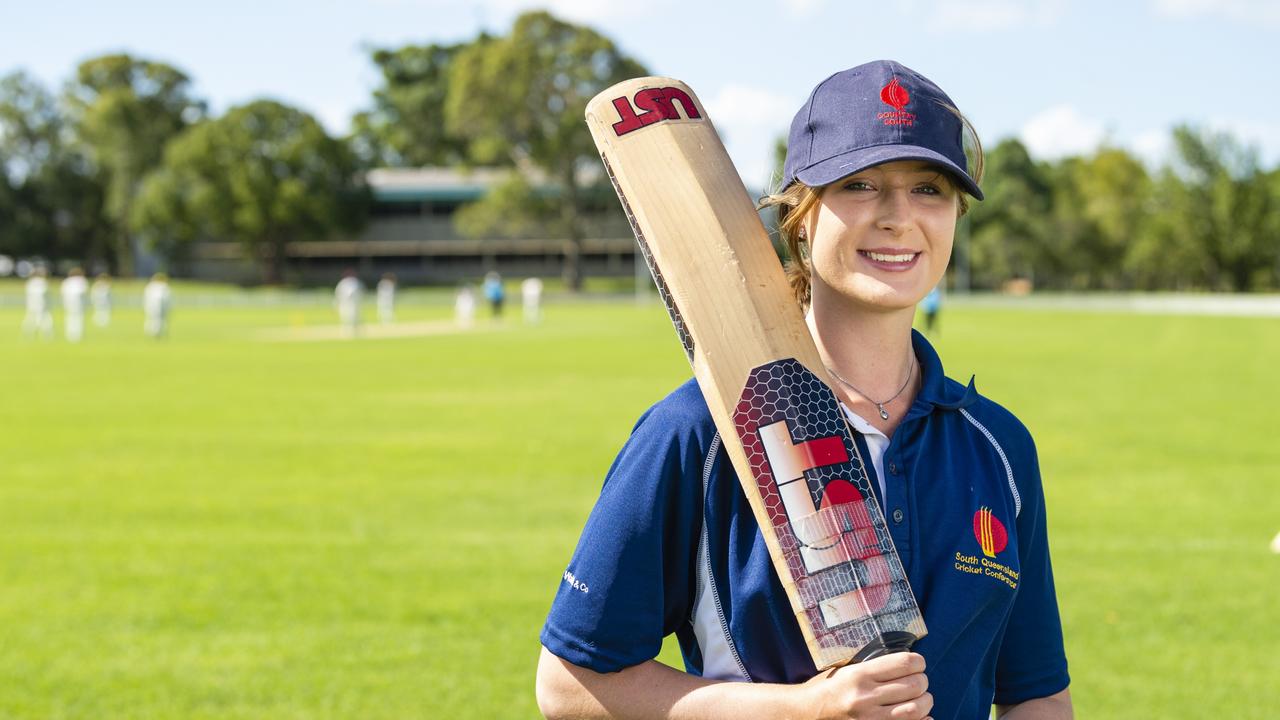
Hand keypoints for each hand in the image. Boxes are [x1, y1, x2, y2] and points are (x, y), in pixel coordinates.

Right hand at [799, 652, 932, 719]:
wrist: (806, 715)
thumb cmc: (827, 690)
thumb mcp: (845, 671)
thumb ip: (873, 668)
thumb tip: (906, 664)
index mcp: (859, 675)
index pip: (904, 663)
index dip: (918, 662)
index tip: (918, 664)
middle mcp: (865, 697)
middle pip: (915, 685)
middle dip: (923, 681)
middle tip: (920, 681)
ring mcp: (870, 719)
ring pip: (916, 708)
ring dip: (925, 702)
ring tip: (922, 699)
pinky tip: (921, 716)